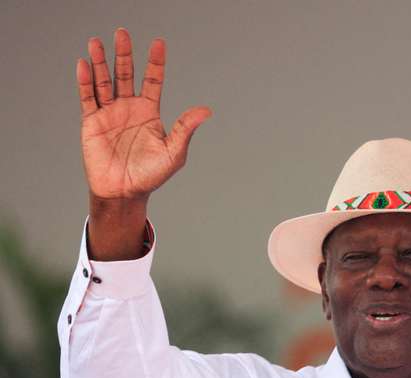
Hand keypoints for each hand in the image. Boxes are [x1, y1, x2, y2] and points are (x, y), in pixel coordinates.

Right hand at [78, 28, 211, 200]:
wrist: (124, 192)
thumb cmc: (151, 175)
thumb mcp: (174, 151)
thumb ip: (186, 128)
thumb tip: (206, 110)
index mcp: (149, 112)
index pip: (153, 80)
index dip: (156, 62)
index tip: (159, 43)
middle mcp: (129, 108)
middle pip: (126, 74)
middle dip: (124, 53)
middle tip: (122, 32)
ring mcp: (110, 113)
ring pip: (104, 81)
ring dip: (100, 62)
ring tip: (96, 42)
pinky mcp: (92, 122)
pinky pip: (87, 98)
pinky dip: (85, 81)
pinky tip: (84, 64)